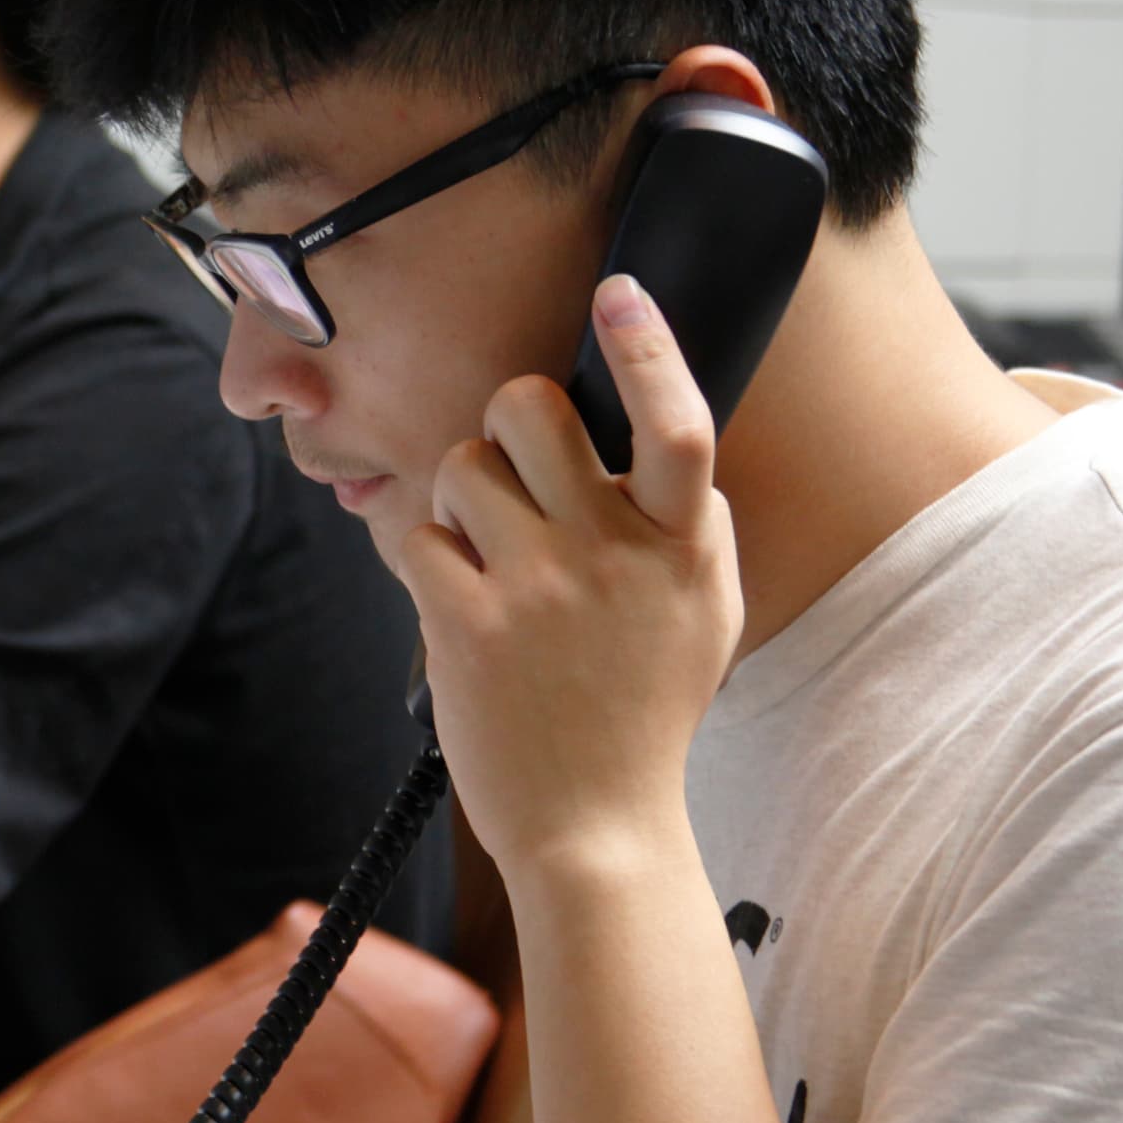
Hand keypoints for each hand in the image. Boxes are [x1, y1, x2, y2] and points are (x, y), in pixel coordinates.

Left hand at [388, 275, 743, 882]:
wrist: (596, 828)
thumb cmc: (644, 713)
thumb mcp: (704, 616)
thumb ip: (689, 528)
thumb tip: (658, 436)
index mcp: (684, 548)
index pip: (679, 425)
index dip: (648, 349)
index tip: (618, 294)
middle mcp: (616, 556)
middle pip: (534, 410)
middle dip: (507, 419)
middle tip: (512, 468)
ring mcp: (539, 589)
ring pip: (462, 465)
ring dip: (458, 497)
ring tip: (485, 557)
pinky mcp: (467, 625)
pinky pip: (417, 536)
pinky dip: (423, 558)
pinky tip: (453, 601)